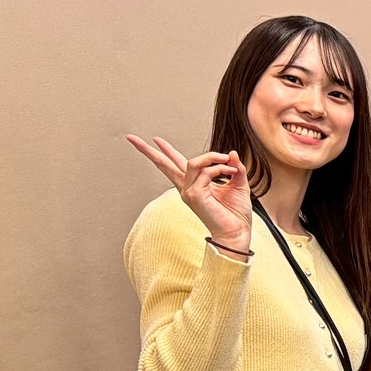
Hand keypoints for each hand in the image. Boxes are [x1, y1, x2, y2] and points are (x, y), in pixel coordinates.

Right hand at [127, 136, 251, 248]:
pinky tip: (230, 171)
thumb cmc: (236, 214)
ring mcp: (188, 192)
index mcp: (194, 185)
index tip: (155, 140)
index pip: (175, 165)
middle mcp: (187, 188)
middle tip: (132, 138)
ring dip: (212, 157)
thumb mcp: (238, 185)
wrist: (237, 233)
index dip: (166, 151)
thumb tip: (231, 153)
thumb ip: (234, 168)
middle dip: (149, 151)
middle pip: (164, 165)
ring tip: (227, 161)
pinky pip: (206, 172)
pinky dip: (220, 168)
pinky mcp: (195, 195)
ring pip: (193, 162)